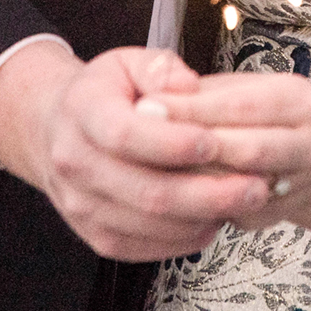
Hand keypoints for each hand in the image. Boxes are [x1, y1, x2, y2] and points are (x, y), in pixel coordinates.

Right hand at [0, 44, 278, 261]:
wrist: (54, 131)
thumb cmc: (103, 94)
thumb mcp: (126, 62)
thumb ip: (161, 68)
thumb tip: (190, 87)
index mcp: (82, 113)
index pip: (125, 134)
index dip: (172, 143)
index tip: (215, 141)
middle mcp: (75, 164)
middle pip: (147, 191)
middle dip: (209, 192)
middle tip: (256, 185)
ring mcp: (82, 207)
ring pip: (151, 225)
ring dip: (204, 217)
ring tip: (245, 202)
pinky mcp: (97, 237)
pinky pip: (147, 248)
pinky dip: (187, 237)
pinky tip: (214, 217)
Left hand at [146, 69, 310, 216]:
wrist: (306, 153)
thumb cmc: (258, 112)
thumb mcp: (237, 87)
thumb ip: (199, 93)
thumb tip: (151, 102)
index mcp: (300, 101)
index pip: (242, 105)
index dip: (192, 109)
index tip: (146, 106)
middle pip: (248, 152)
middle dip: (192, 148)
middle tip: (141, 142)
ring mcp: (300, 187)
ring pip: (240, 189)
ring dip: (193, 180)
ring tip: (149, 168)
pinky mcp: (277, 217)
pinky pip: (232, 215)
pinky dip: (198, 206)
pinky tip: (167, 194)